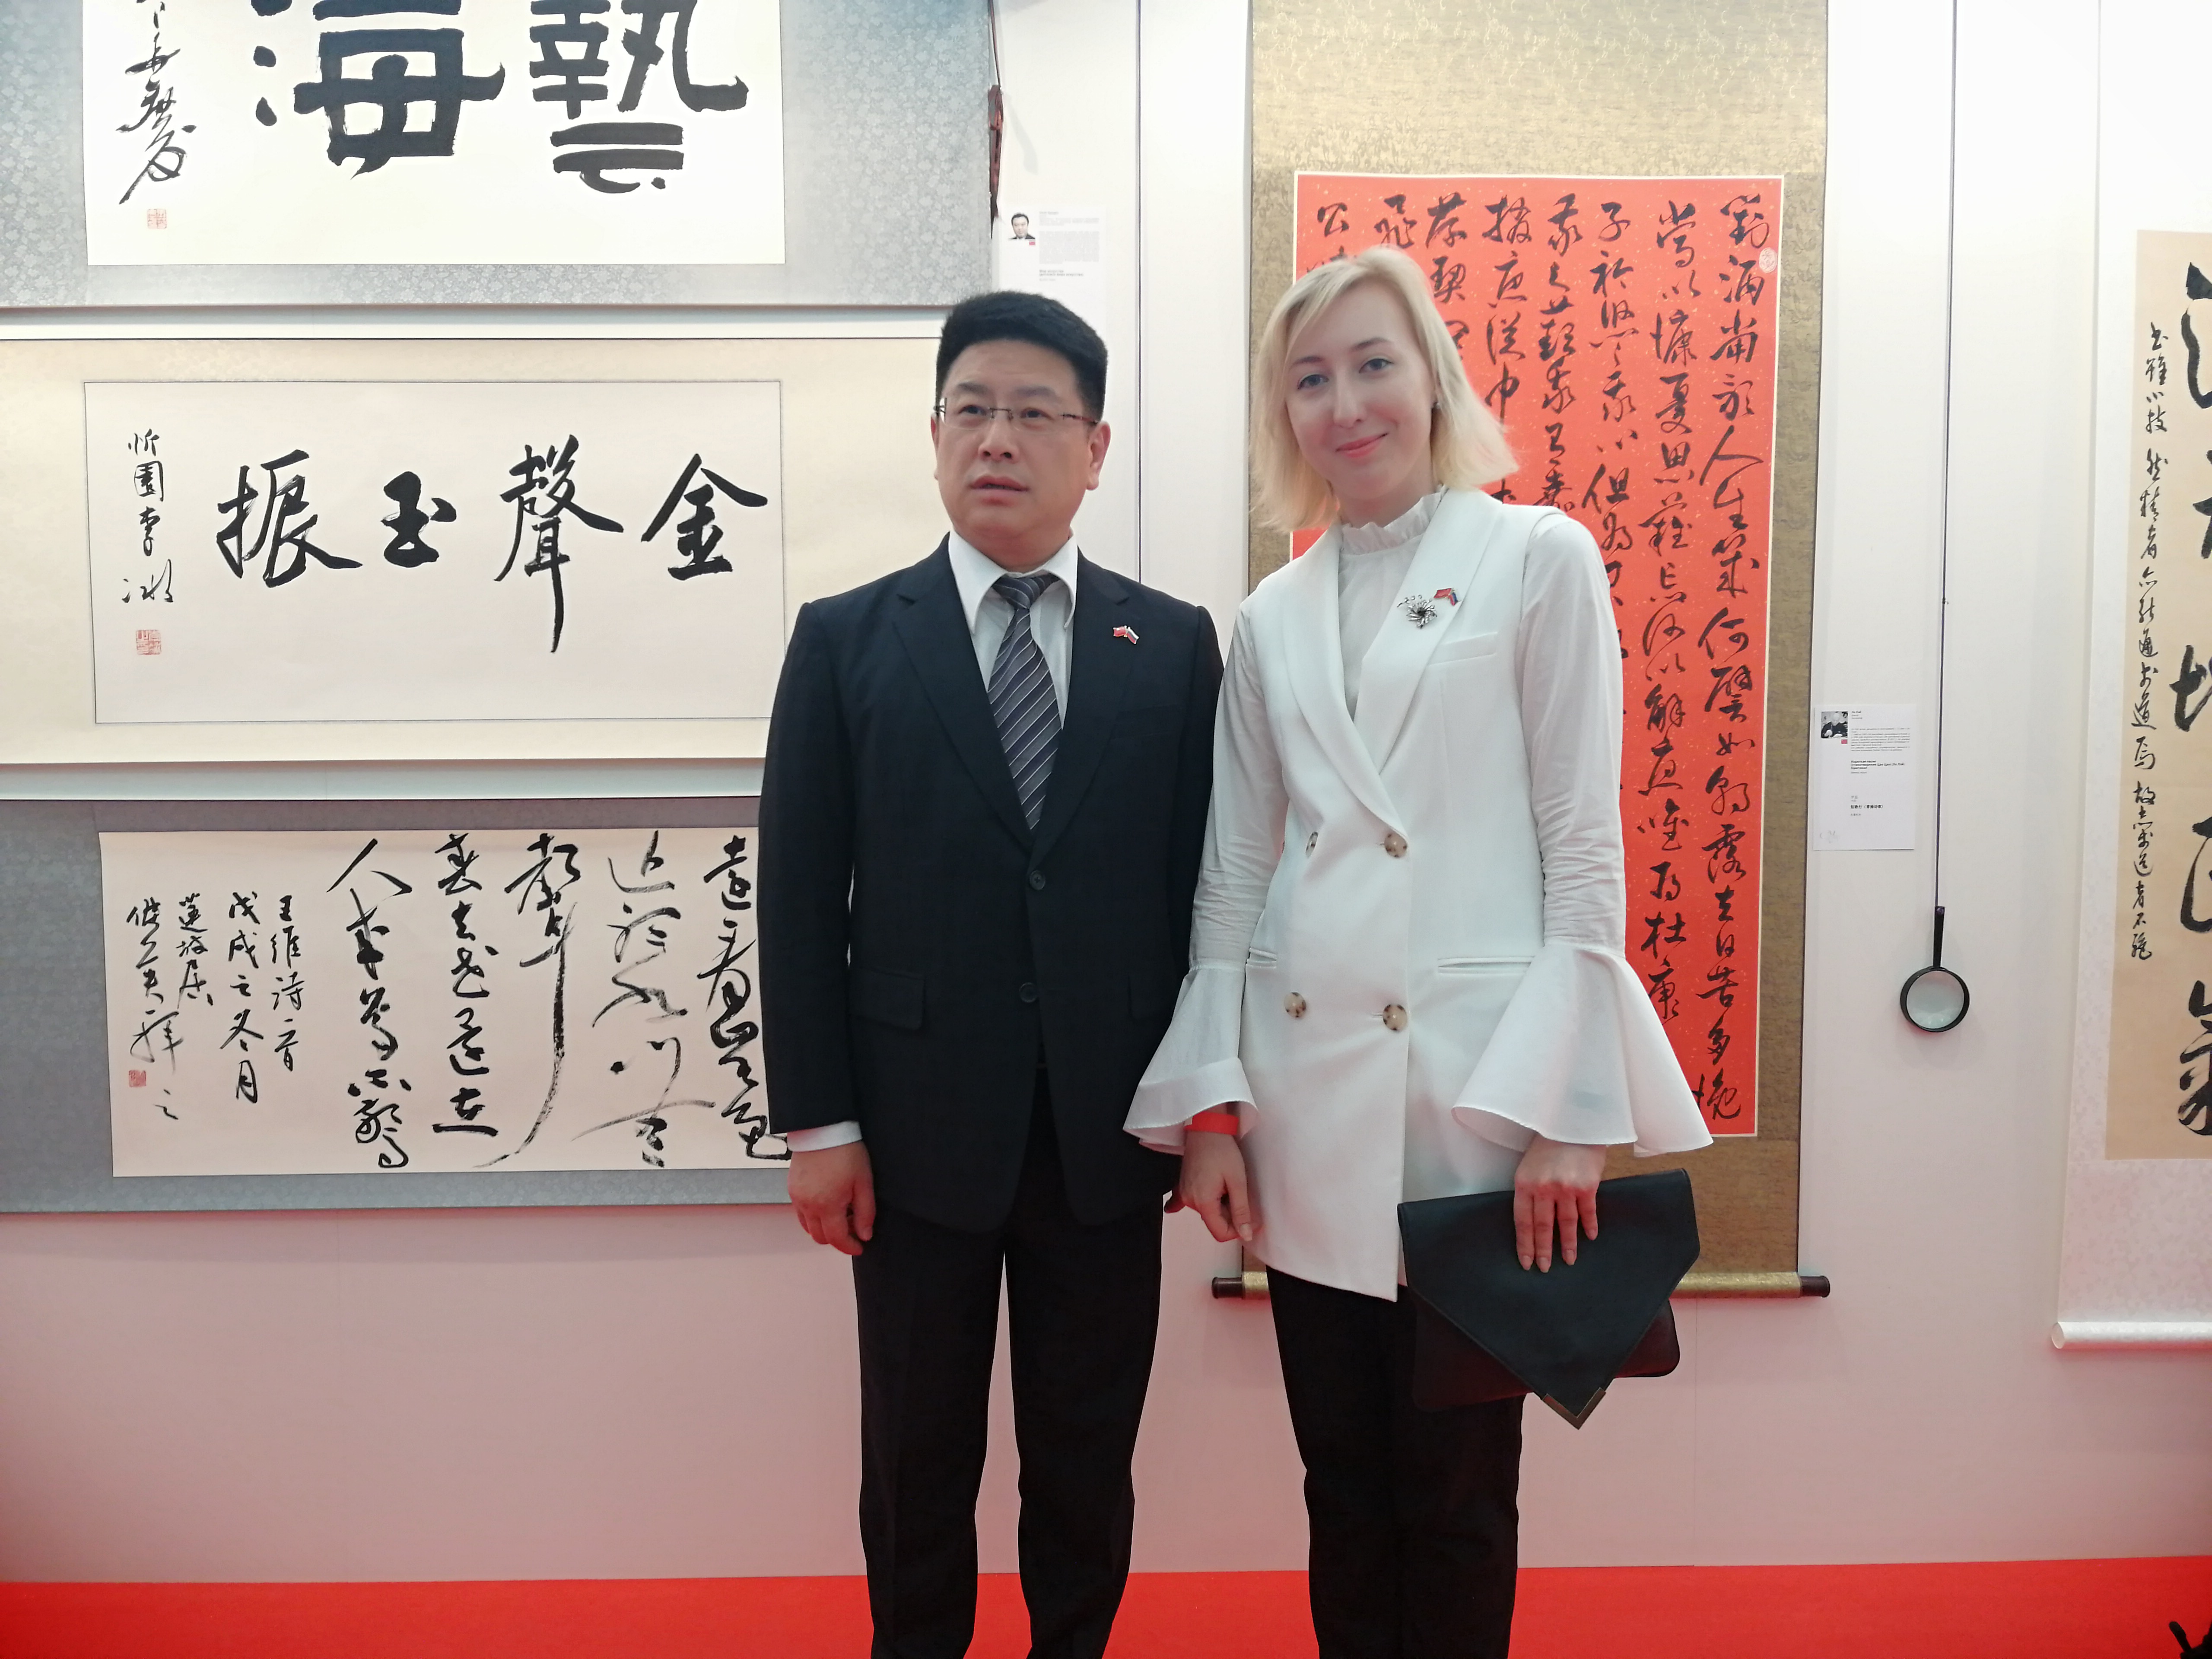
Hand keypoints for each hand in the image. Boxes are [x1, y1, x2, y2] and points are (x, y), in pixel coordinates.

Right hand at [788, 1141, 875, 1255]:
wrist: (822, 1128)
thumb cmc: (847, 1153)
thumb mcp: (864, 1182)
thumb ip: (865, 1212)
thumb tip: (865, 1235)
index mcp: (827, 1206)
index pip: (836, 1240)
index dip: (850, 1247)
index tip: (860, 1247)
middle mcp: (808, 1206)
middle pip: (820, 1237)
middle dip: (838, 1238)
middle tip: (854, 1225)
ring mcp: (797, 1198)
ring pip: (809, 1227)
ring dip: (825, 1228)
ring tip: (841, 1213)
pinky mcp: (791, 1189)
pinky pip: (801, 1214)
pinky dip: (813, 1217)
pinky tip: (827, 1203)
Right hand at [1176, 1129, 1255, 1242]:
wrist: (1206, 1128)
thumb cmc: (1222, 1150)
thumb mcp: (1237, 1181)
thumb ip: (1241, 1210)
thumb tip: (1246, 1235)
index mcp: (1203, 1202)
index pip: (1220, 1233)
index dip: (1239, 1230)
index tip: (1251, 1218)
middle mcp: (1190, 1201)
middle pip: (1214, 1222)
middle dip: (1231, 1216)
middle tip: (1243, 1195)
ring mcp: (1185, 1194)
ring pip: (1208, 1212)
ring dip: (1222, 1206)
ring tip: (1230, 1186)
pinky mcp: (1184, 1186)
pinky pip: (1195, 1202)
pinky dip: (1206, 1202)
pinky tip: (1210, 1195)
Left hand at [1512, 1133, 1607, 1271]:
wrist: (1573, 1121)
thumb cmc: (1548, 1144)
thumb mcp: (1529, 1165)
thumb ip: (1530, 1190)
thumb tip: (1532, 1220)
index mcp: (1524, 1183)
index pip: (1522, 1221)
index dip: (1525, 1244)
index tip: (1526, 1262)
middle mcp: (1544, 1188)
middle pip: (1542, 1227)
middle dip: (1543, 1250)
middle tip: (1545, 1268)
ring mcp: (1566, 1188)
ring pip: (1565, 1224)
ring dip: (1567, 1244)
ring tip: (1569, 1260)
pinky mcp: (1587, 1186)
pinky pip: (1587, 1212)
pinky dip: (1589, 1226)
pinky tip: (1589, 1237)